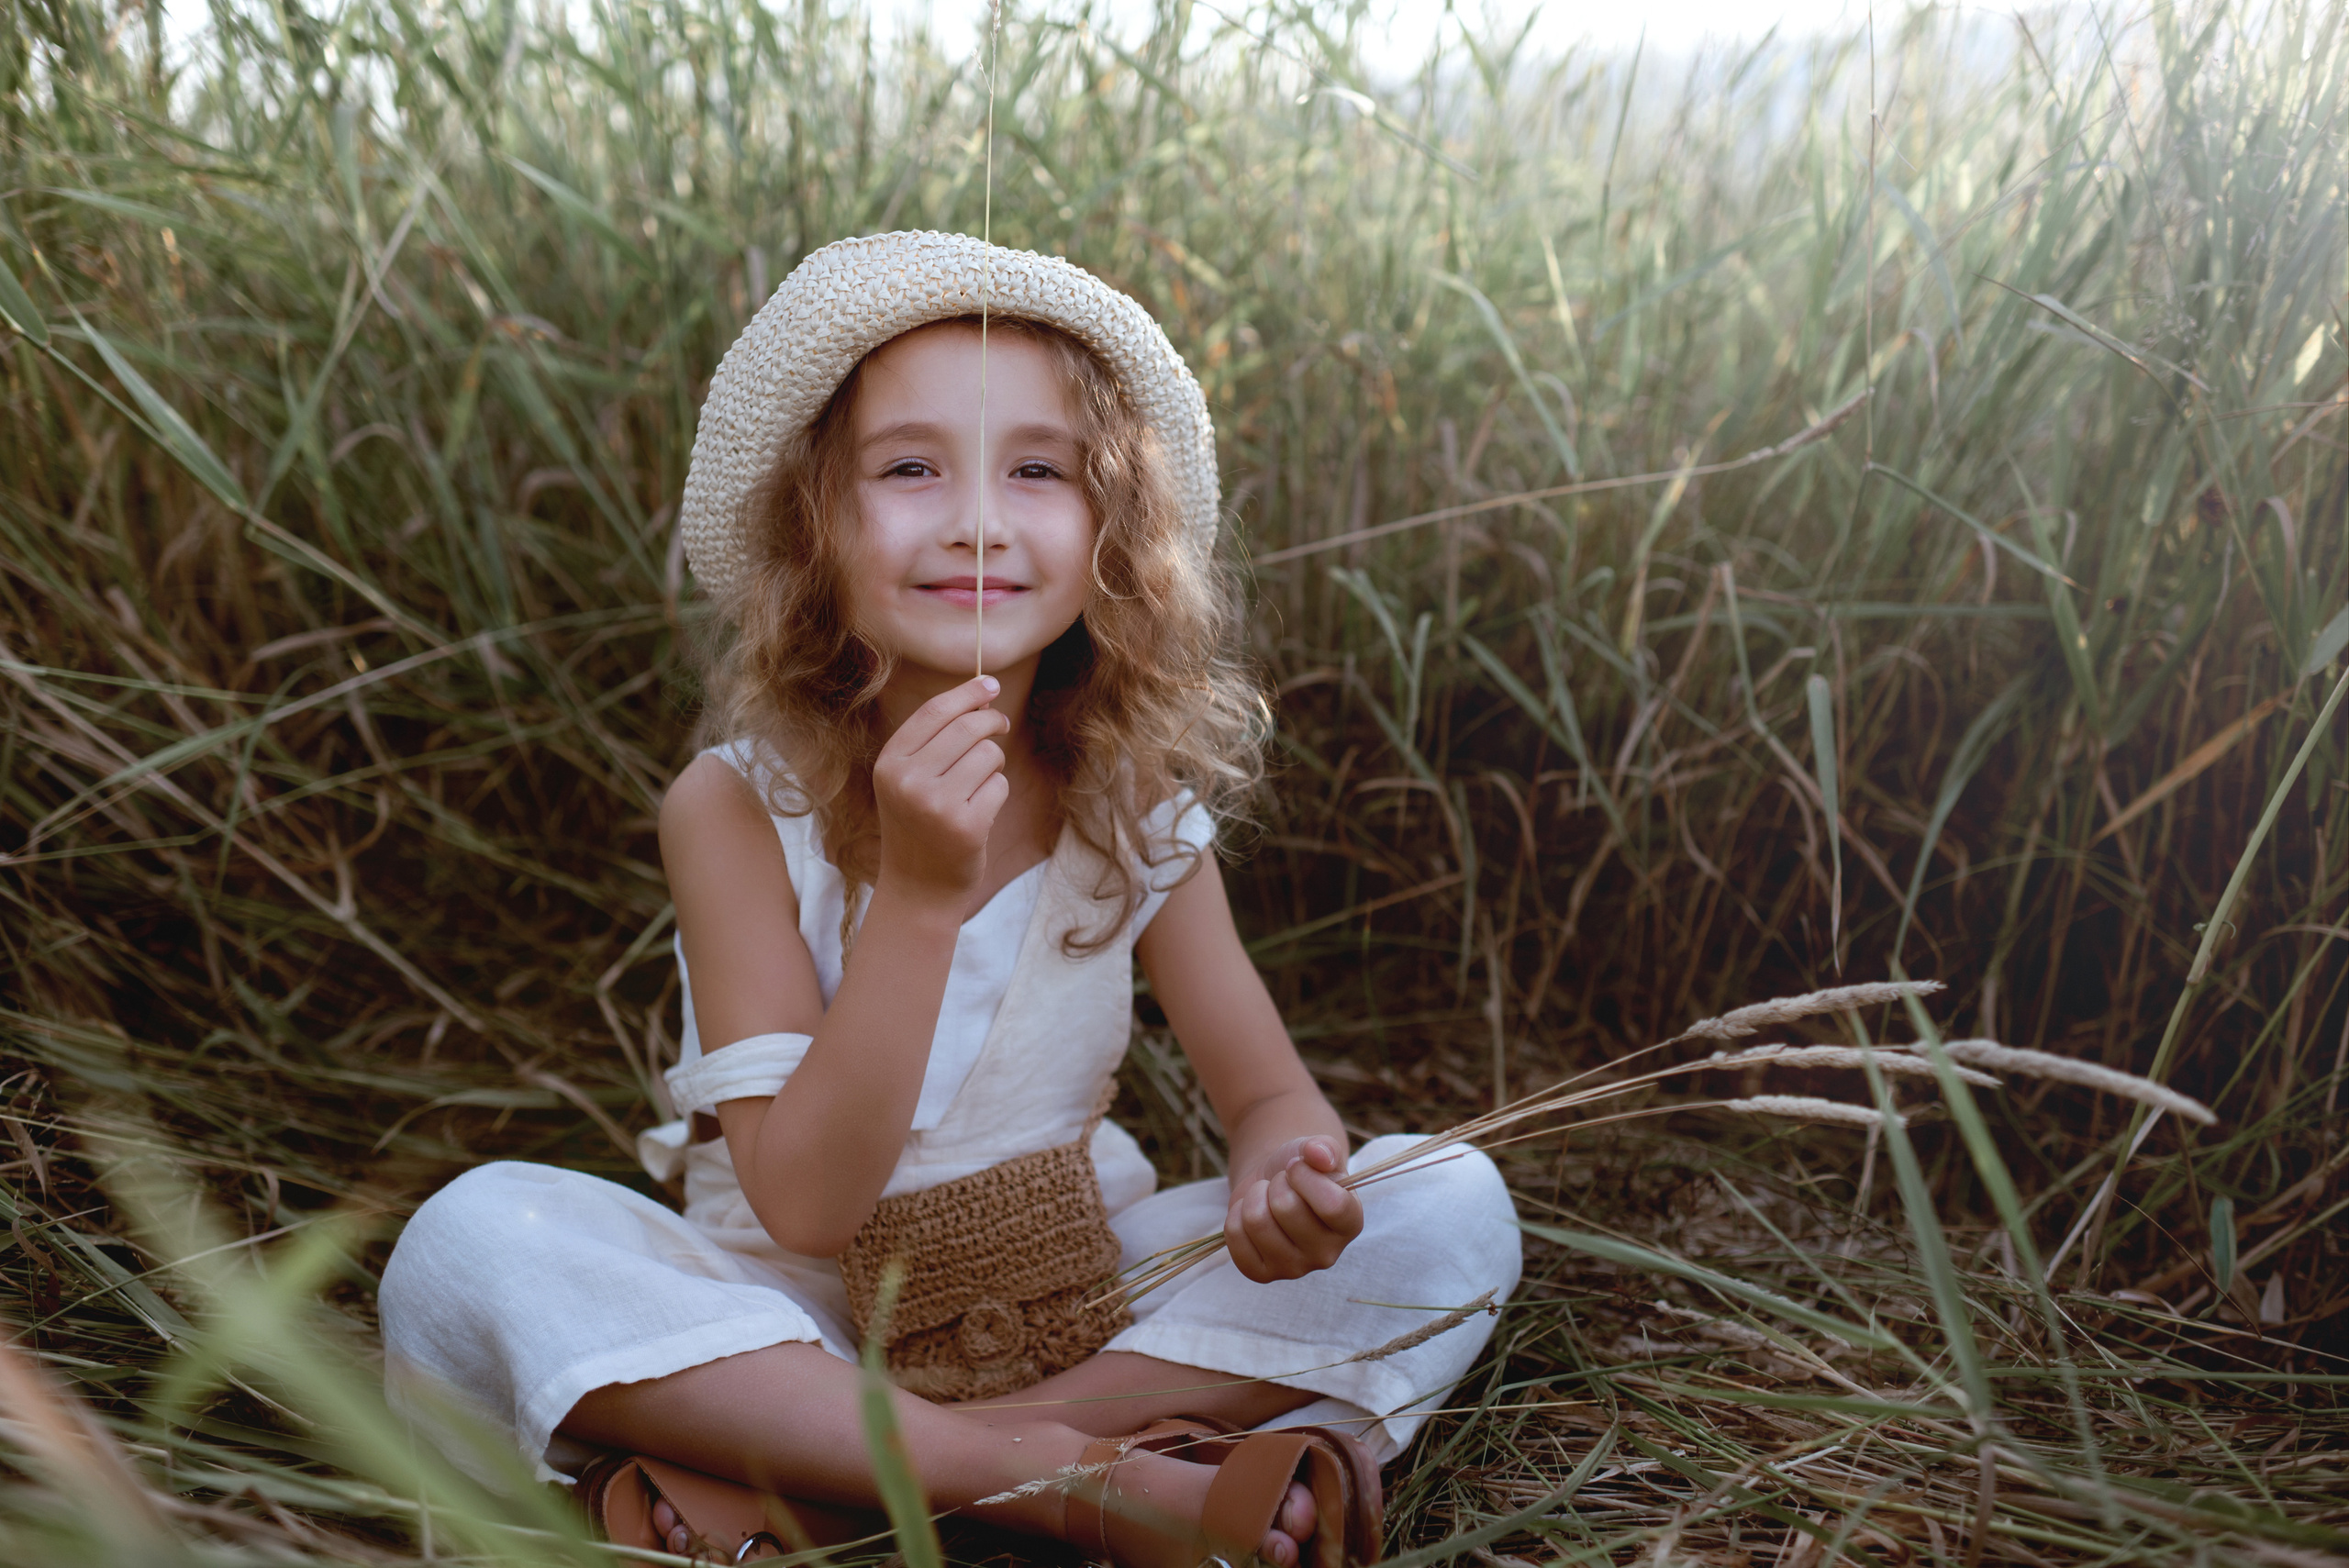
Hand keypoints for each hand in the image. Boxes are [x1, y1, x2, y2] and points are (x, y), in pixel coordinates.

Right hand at [872, 676, 1010, 901]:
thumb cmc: (920, 824)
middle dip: (992, 722)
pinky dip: (997, 794)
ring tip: (977, 787)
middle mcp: (908, 782)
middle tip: (1002, 726)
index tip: (990, 683)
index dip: (967, 693)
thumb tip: (984, 693)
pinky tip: (979, 813)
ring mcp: (936, 805)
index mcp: (889, 764)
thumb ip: (936, 739)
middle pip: (967, 728)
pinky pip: (999, 785)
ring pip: (988, 755)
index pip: (934, 712)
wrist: (919, 887)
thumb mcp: (909, 780)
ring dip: (993, 765)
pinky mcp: (966, 826)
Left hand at [1224, 1136, 1362, 1282]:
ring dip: (1255, 1196)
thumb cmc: (1301, 1169)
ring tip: (1265, 1196)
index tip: (1297, 1165)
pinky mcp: (1261, 1274)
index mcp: (1350, 1224)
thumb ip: (1323, 1147)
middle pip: (1286, 1209)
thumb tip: (1317, 1154)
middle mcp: (1327, 1254)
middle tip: (1280, 1183)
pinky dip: (1236, 1215)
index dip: (1306, 1177)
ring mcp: (1294, 1269)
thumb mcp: (1315, 1150)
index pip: (1332, 1206)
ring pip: (1256, 1221)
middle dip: (1276, 1183)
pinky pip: (1234, 1237)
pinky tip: (1250, 1215)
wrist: (1273, 1186)